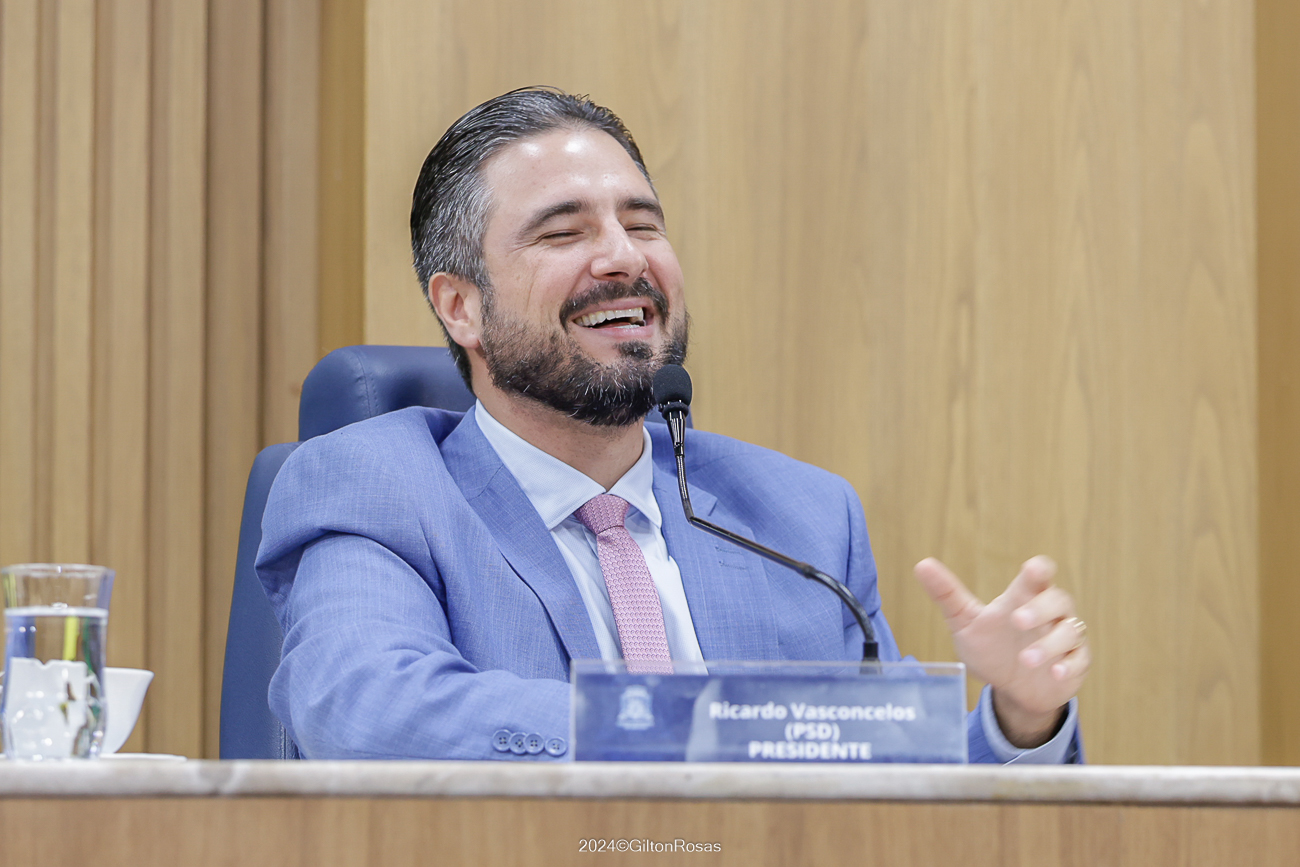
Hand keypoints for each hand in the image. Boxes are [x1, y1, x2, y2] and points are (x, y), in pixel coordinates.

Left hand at [914, 556, 1089, 747]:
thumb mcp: (965, 622)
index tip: (1034, 569)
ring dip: (1049, 644)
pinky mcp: (1075, 663)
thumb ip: (947, 594)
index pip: (1038, 576)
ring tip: (1026, 659)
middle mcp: (1049, 615)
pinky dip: (1068, 665)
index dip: (1039, 570)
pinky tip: (1055, 672)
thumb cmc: (991, 648)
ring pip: (1070, 631)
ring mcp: (1065, 638)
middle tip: (1017, 620)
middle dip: (1040, 609)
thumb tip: (922, 564)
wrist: (1009, 688)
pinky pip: (1080, 659)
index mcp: (1023, 599)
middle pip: (1058, 600)